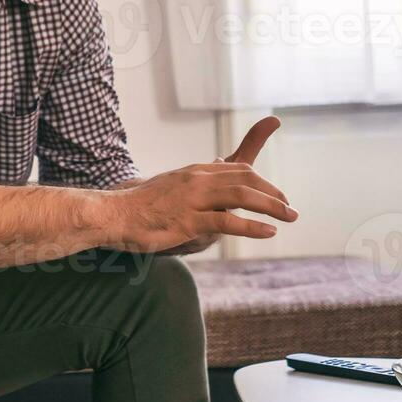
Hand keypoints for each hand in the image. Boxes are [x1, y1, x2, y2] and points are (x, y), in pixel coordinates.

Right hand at [103, 116, 294, 252]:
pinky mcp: (188, 220)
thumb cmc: (140, 206)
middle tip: (290, 209)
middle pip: (245, 178)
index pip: (237, 168)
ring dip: (271, 206)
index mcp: (194, 171)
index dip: (262, 181)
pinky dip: (252, 226)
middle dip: (272, 193)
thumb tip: (206, 184)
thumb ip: (192, 185)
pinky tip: (268, 232)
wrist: (112, 214)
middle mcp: (197, 179)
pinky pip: (227, 221)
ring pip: (242, 195)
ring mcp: (193, 199)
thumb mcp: (170, 189)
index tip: (277, 194)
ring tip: (289, 218)